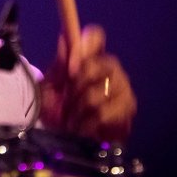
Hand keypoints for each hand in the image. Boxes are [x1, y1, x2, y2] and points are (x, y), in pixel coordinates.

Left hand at [38, 24, 136, 142]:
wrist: (64, 140)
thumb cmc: (56, 109)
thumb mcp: (49, 88)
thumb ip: (59, 66)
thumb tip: (65, 38)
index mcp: (88, 58)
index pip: (96, 36)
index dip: (86, 46)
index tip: (71, 68)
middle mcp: (110, 69)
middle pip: (108, 63)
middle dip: (81, 85)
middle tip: (67, 100)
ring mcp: (123, 88)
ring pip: (103, 91)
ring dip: (81, 108)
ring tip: (71, 119)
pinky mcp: (128, 110)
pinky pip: (108, 112)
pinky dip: (89, 123)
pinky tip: (82, 129)